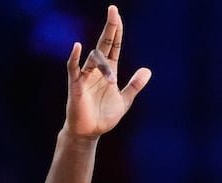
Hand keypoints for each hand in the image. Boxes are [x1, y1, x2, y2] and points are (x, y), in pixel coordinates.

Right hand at [64, 5, 150, 138]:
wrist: (90, 132)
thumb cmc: (104, 115)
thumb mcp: (125, 100)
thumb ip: (135, 85)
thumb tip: (147, 70)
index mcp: (108, 70)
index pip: (113, 46)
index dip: (116, 31)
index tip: (116, 15)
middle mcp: (96, 69)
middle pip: (103, 44)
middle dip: (110, 28)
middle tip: (113, 10)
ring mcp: (85, 76)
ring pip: (94, 59)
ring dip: (105, 66)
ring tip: (112, 81)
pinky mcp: (76, 86)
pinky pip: (74, 68)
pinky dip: (76, 58)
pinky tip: (78, 47)